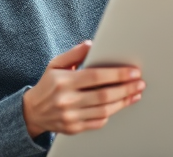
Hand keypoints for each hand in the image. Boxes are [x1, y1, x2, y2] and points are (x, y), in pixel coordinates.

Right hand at [22, 40, 144, 136]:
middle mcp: (67, 100)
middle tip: (140, 83)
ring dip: (123, 102)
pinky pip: (98, 122)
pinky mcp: (73, 129)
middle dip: (126, 89)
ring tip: (135, 94)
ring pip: (104, 110)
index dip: (117, 74)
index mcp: (63, 82)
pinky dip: (111, 114)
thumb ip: (74, 54)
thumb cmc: (47, 85)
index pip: (96, 77)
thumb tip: (92, 44)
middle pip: (103, 95)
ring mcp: (70, 116)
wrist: (32, 112)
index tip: (133, 72)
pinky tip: (120, 105)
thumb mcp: (55, 64)